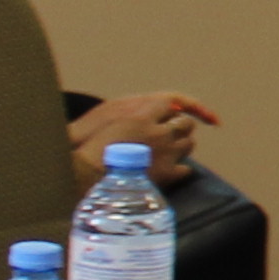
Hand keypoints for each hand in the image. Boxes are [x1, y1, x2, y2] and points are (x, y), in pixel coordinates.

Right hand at [68, 89, 214, 188]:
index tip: (178, 111)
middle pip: (185, 123)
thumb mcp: (112, 119)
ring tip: (171, 151)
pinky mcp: (167, 174)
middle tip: (173, 133)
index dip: (174, 108)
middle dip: (181, 127)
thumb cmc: (94, 148)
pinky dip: (181, 169)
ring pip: (189, 144)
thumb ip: (135, 114)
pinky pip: (186, 169)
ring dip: (182, 146)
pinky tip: (172, 170)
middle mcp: (158, 133)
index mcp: (142, 116)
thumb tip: (151, 113)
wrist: (89, 176)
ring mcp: (166, 153)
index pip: (171, 103)